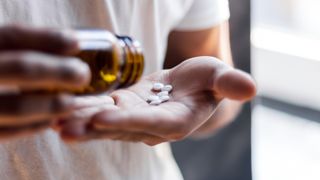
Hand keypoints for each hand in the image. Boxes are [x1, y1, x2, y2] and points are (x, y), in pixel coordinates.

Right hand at [0, 25, 89, 137]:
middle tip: (83, 74)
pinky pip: (4, 132)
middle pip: (19, 68)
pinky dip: (30, 126)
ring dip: (49, 104)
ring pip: (13, 105)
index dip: (46, 38)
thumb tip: (66, 47)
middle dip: (57, 71)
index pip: (11, 37)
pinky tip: (48, 121)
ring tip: (72, 102)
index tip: (76, 42)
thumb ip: (14, 49)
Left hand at [60, 57, 255, 144]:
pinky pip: (100, 110)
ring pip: (104, 122)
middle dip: (93, 127)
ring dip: (80, 121)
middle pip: (119, 128)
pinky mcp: (121, 108)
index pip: (150, 124)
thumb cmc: (204, 81)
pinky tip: (60, 107)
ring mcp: (132, 118)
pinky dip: (82, 109)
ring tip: (53, 120)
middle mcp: (150, 126)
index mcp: (175, 121)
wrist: (186, 86)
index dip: (128, 121)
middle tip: (63, 127)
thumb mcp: (218, 77)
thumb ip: (230, 84)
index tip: (103, 117)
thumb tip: (251, 88)